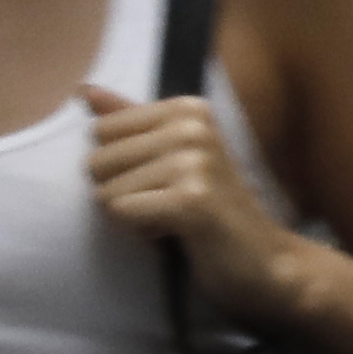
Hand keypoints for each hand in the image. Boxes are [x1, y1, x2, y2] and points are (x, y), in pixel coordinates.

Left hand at [83, 86, 301, 319]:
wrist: (267, 263)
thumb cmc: (215, 212)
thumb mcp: (173, 157)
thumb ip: (131, 122)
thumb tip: (85, 91)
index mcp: (188, 109)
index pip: (101, 130)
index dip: (121, 167)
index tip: (162, 182)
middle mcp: (193, 127)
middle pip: (98, 161)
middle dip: (122, 194)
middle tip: (167, 205)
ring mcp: (194, 162)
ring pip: (107, 193)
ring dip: (133, 218)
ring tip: (174, 221)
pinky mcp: (190, 200)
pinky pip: (122, 214)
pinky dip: (141, 234)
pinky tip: (175, 235)